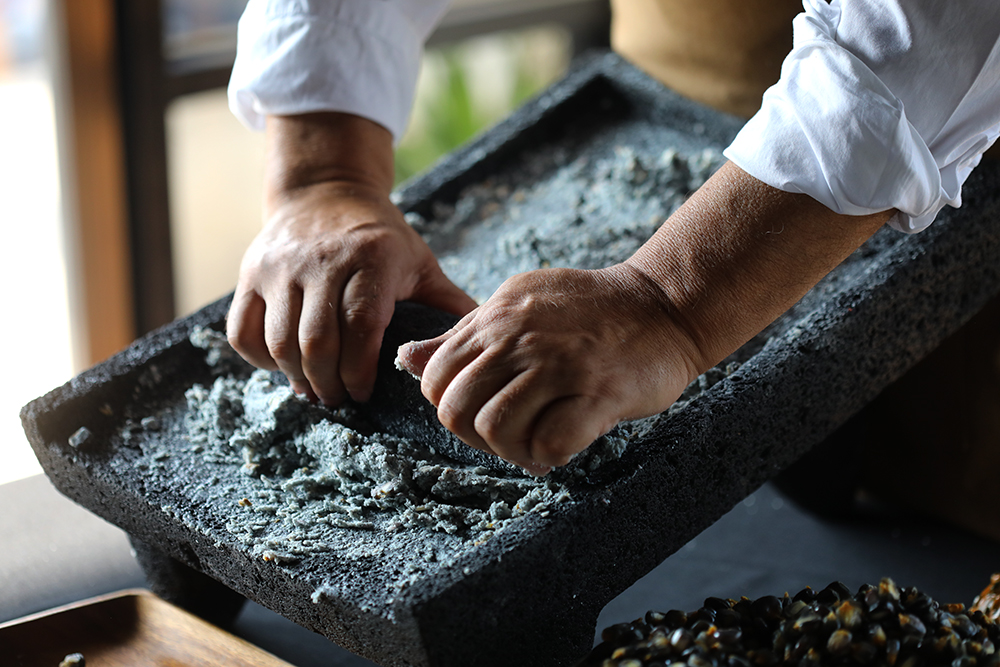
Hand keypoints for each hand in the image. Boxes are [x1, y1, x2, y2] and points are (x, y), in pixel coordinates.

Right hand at [226, 113, 475, 404]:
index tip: (365, 394)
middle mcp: (320, 260)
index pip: (360, 326)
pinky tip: (284, 365)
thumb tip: (481, 348)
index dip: (360, 370)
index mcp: (371, 258)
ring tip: (315, 389)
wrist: (324, 192)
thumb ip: (447, 304)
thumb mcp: (420, 262)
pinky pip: (243, 331)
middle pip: (316, 341)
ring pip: (279, 341)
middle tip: (340, 400)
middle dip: (329, 383)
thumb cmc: (381, 239)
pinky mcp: (251, 273)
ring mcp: (279, 266)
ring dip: (296, 377)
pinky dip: (260, 360)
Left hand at [397, 265, 702, 468]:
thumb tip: (407, 358)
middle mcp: (518, 339)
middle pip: (456, 411)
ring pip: (497, 431)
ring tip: (536, 445)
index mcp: (494, 318)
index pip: (434, 379)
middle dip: (476, 437)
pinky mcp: (597, 393)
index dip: (451, 407)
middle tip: (509, 437)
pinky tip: (563, 447)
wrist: (664, 306)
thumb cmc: (589, 311)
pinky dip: (549, 457)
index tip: (483, 412)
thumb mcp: (517, 304)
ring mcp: (558, 365)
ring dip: (513, 451)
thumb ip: (464, 334)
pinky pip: (549, 445)